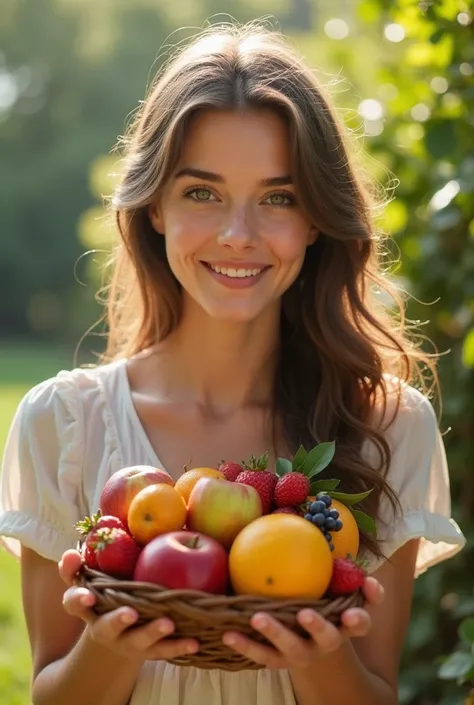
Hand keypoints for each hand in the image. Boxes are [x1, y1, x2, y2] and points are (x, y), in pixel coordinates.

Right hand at [59, 549, 198, 661]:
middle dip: (117, 620)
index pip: (74, 597)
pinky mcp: (146, 652)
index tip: (85, 591)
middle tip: (131, 612)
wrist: (121, 631)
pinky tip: (194, 642)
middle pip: (105, 625)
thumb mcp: (109, 566)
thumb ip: (108, 544)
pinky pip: (163, 651)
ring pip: (135, 640)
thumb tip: (116, 513)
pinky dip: (178, 646)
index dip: (76, 593)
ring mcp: (124, 641)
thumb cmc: (117, 584)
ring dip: (151, 632)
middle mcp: (102, 624)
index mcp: (90, 602)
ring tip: (168, 623)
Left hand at [222, 576, 383, 669]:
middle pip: (328, 639)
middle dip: (318, 627)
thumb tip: (341, 549)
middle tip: (304, 614)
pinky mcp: (280, 661)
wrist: (311, 641)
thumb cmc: (325, 602)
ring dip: (276, 634)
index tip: (352, 614)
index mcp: (346, 624)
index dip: (359, 618)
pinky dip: (246, 645)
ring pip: (292, 649)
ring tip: (257, 618)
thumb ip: (345, 572)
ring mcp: (303, 653)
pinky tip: (229, 634)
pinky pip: (262, 655)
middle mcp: (327, 642)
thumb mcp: (337, 588)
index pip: (361, 622)